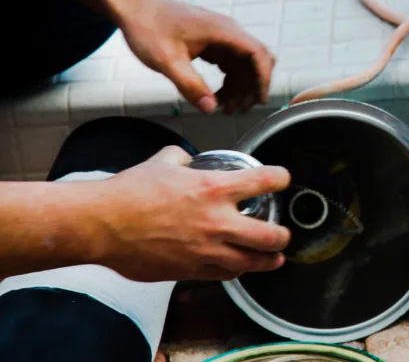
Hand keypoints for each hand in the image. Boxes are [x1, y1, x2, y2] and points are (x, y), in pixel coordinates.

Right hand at [94, 146, 290, 281]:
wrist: (100, 224)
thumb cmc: (128, 193)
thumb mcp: (162, 162)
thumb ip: (182, 158)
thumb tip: (186, 158)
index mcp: (214, 188)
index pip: (266, 181)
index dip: (281, 179)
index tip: (283, 180)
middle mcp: (217, 221)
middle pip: (271, 235)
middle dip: (283, 235)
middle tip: (283, 234)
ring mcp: (206, 250)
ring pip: (252, 262)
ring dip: (268, 260)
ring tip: (275, 258)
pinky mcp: (191, 270)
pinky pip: (224, 275)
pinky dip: (235, 271)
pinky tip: (238, 267)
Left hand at [118, 0, 274, 113]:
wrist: (133, 7)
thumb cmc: (147, 27)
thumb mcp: (166, 61)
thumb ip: (190, 85)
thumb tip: (210, 108)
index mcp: (222, 31)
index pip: (257, 53)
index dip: (263, 78)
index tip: (259, 100)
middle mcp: (227, 31)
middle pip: (256, 61)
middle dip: (251, 88)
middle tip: (236, 110)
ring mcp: (221, 36)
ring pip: (245, 65)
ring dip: (240, 88)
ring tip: (224, 108)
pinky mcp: (213, 42)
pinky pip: (231, 64)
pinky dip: (230, 82)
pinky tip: (216, 95)